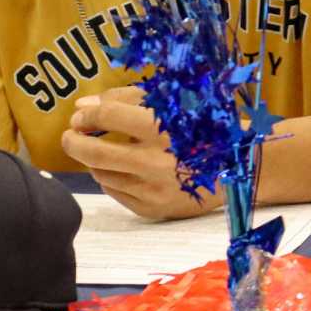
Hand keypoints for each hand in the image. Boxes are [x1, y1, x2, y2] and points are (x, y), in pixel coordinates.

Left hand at [59, 86, 218, 220]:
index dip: (86, 115)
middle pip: (94, 154)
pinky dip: (112, 178)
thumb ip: (123, 100)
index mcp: (163, 128)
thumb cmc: (201, 125)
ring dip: (95, 160)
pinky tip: (125, 168)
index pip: (107, 116)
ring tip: (104, 150)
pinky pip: (116, 192)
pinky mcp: (154, 210)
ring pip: (102, 174)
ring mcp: (154, 190)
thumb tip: (81, 107)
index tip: (80, 116)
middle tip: (71, 135)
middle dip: (74, 142)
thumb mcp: (169, 102)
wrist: (239, 165)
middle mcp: (157, 162)